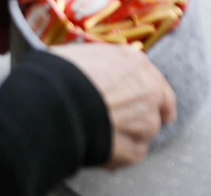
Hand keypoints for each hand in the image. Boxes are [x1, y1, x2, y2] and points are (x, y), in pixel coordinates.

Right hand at [53, 43, 176, 167]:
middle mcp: (148, 90)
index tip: (150, 103)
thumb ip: (103, 65)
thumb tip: (97, 72)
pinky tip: (98, 148)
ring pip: (144, 133)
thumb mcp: (84, 55)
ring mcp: (146, 121)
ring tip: (100, 134)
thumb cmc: (62, 75)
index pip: (154, 81)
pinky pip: (131, 154)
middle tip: (120, 122)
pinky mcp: (135, 149)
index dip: (150, 94)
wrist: (55, 101)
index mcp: (136, 64)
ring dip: (127, 136)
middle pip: (155, 109)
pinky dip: (117, 155)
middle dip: (140, 117)